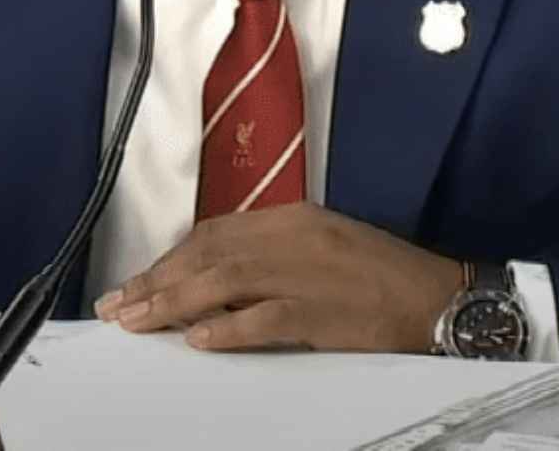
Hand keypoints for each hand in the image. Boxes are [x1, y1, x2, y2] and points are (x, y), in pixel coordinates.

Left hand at [94, 203, 463, 353]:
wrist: (440, 298)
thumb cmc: (381, 277)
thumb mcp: (321, 248)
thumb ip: (269, 255)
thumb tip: (211, 281)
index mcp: (293, 218)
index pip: (213, 234)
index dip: (169, 259)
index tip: (136, 282)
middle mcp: (295, 237)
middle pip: (209, 255)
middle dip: (157, 281)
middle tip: (118, 306)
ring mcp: (308, 273)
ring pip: (225, 282)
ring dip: (175, 303)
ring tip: (139, 322)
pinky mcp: (324, 310)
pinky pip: (266, 317)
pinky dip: (229, 328)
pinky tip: (199, 339)